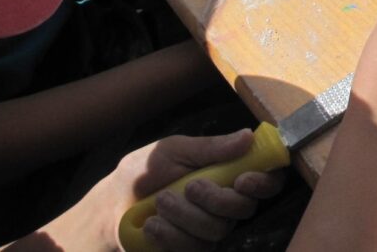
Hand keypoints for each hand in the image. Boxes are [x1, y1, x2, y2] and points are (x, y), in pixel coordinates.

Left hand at [112, 130, 284, 251]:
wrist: (110, 209)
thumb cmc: (143, 172)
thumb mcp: (173, 151)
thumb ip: (211, 147)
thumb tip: (249, 136)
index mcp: (228, 173)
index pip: (266, 180)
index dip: (264, 182)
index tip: (242, 179)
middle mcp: (225, 203)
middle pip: (244, 208)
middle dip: (216, 198)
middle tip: (189, 186)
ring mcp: (210, 229)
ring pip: (217, 229)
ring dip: (185, 215)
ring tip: (160, 202)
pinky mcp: (192, 249)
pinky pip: (194, 248)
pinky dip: (170, 234)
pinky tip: (153, 224)